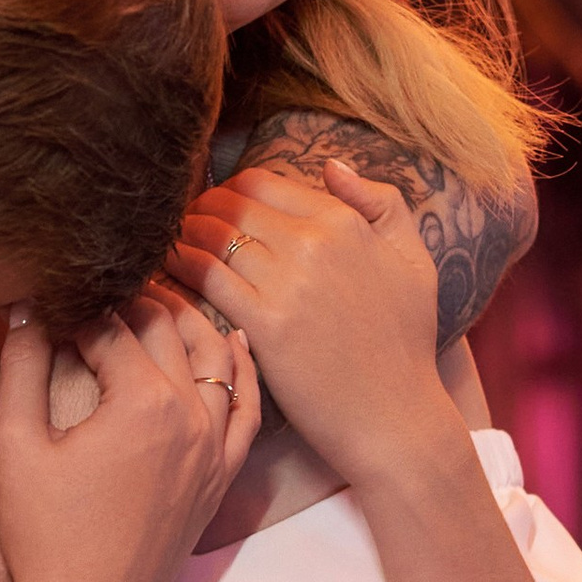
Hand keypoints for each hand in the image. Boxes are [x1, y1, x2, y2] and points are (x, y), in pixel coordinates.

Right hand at [0, 294, 257, 581]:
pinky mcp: (221, 476)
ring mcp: (214, 447)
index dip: (73, 311)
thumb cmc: (44, 538)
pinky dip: (242, 370)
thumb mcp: (14, 445)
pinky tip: (234, 342)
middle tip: (100, 288)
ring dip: (187, 321)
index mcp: (141, 402)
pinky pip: (247, 409)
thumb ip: (20, 367)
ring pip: (215, 358)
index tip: (50, 304)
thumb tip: (24, 308)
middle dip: (130, 301)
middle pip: (165, 330)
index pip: (109, 327)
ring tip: (156, 298)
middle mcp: (191, 416)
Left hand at [169, 161, 461, 489]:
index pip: (261, 182)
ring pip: (212, 235)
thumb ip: (382, 203)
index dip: (228, 189)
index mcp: (344, 221)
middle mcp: (314, 243)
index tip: (213, 205)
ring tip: (167, 244)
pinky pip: (205, 276)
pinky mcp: (264, 324)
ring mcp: (288, 283)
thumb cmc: (406, 342)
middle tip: (179, 222)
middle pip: (230, 204)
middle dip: (198, 208)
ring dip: (182, 234)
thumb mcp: (415, 260)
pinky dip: (178, 266)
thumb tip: (331, 165)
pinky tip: (165, 272)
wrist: (396, 416)